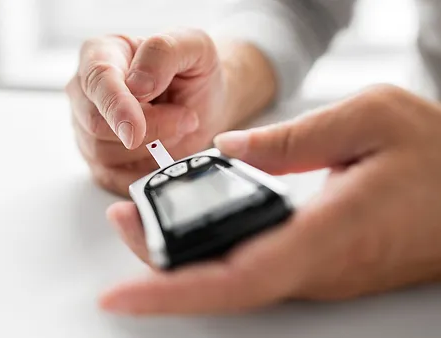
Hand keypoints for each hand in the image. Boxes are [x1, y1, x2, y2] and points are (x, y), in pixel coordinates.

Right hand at [66, 29, 275, 194]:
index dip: (115, 107)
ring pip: (105, 153)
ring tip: (178, 127)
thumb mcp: (193, 45)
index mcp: (101, 54)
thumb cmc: (193, 71)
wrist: (204, 101)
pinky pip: (114, 178)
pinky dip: (146, 171)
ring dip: (152, 148)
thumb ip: (163, 52)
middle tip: (186, 118)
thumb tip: (137, 85)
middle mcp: (86, 92)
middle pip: (97, 124)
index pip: (96, 80)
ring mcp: (88, 129)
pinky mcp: (100, 161)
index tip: (135, 130)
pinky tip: (167, 152)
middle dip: (149, 129)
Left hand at [101, 85, 440, 314]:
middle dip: (159, 262)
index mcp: (328, 233)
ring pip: (234, 279)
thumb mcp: (371, 118)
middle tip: (122, 218)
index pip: (237, 278)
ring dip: (180, 255)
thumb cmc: (439, 158)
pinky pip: (253, 267)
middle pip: (221, 284)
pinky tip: (193, 227)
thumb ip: (294, 136)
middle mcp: (317, 266)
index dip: (172, 291)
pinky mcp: (318, 264)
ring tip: (142, 218)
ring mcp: (317, 272)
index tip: (121, 295)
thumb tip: (230, 148)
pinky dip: (211, 250)